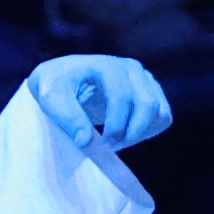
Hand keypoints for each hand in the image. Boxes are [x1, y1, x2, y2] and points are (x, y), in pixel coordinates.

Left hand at [26, 50, 171, 153]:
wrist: (62, 78)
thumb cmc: (54, 86)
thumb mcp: (49, 98)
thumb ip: (66, 116)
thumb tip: (86, 141)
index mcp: (107, 66)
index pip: (122, 97)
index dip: (115, 126)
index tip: (102, 145)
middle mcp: (130, 68)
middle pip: (148, 105)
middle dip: (131, 132)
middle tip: (110, 147)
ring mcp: (144, 78)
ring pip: (160, 111)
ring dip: (141, 134)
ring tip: (116, 141)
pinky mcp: (150, 91)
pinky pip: (164, 116)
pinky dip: (150, 131)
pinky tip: (126, 135)